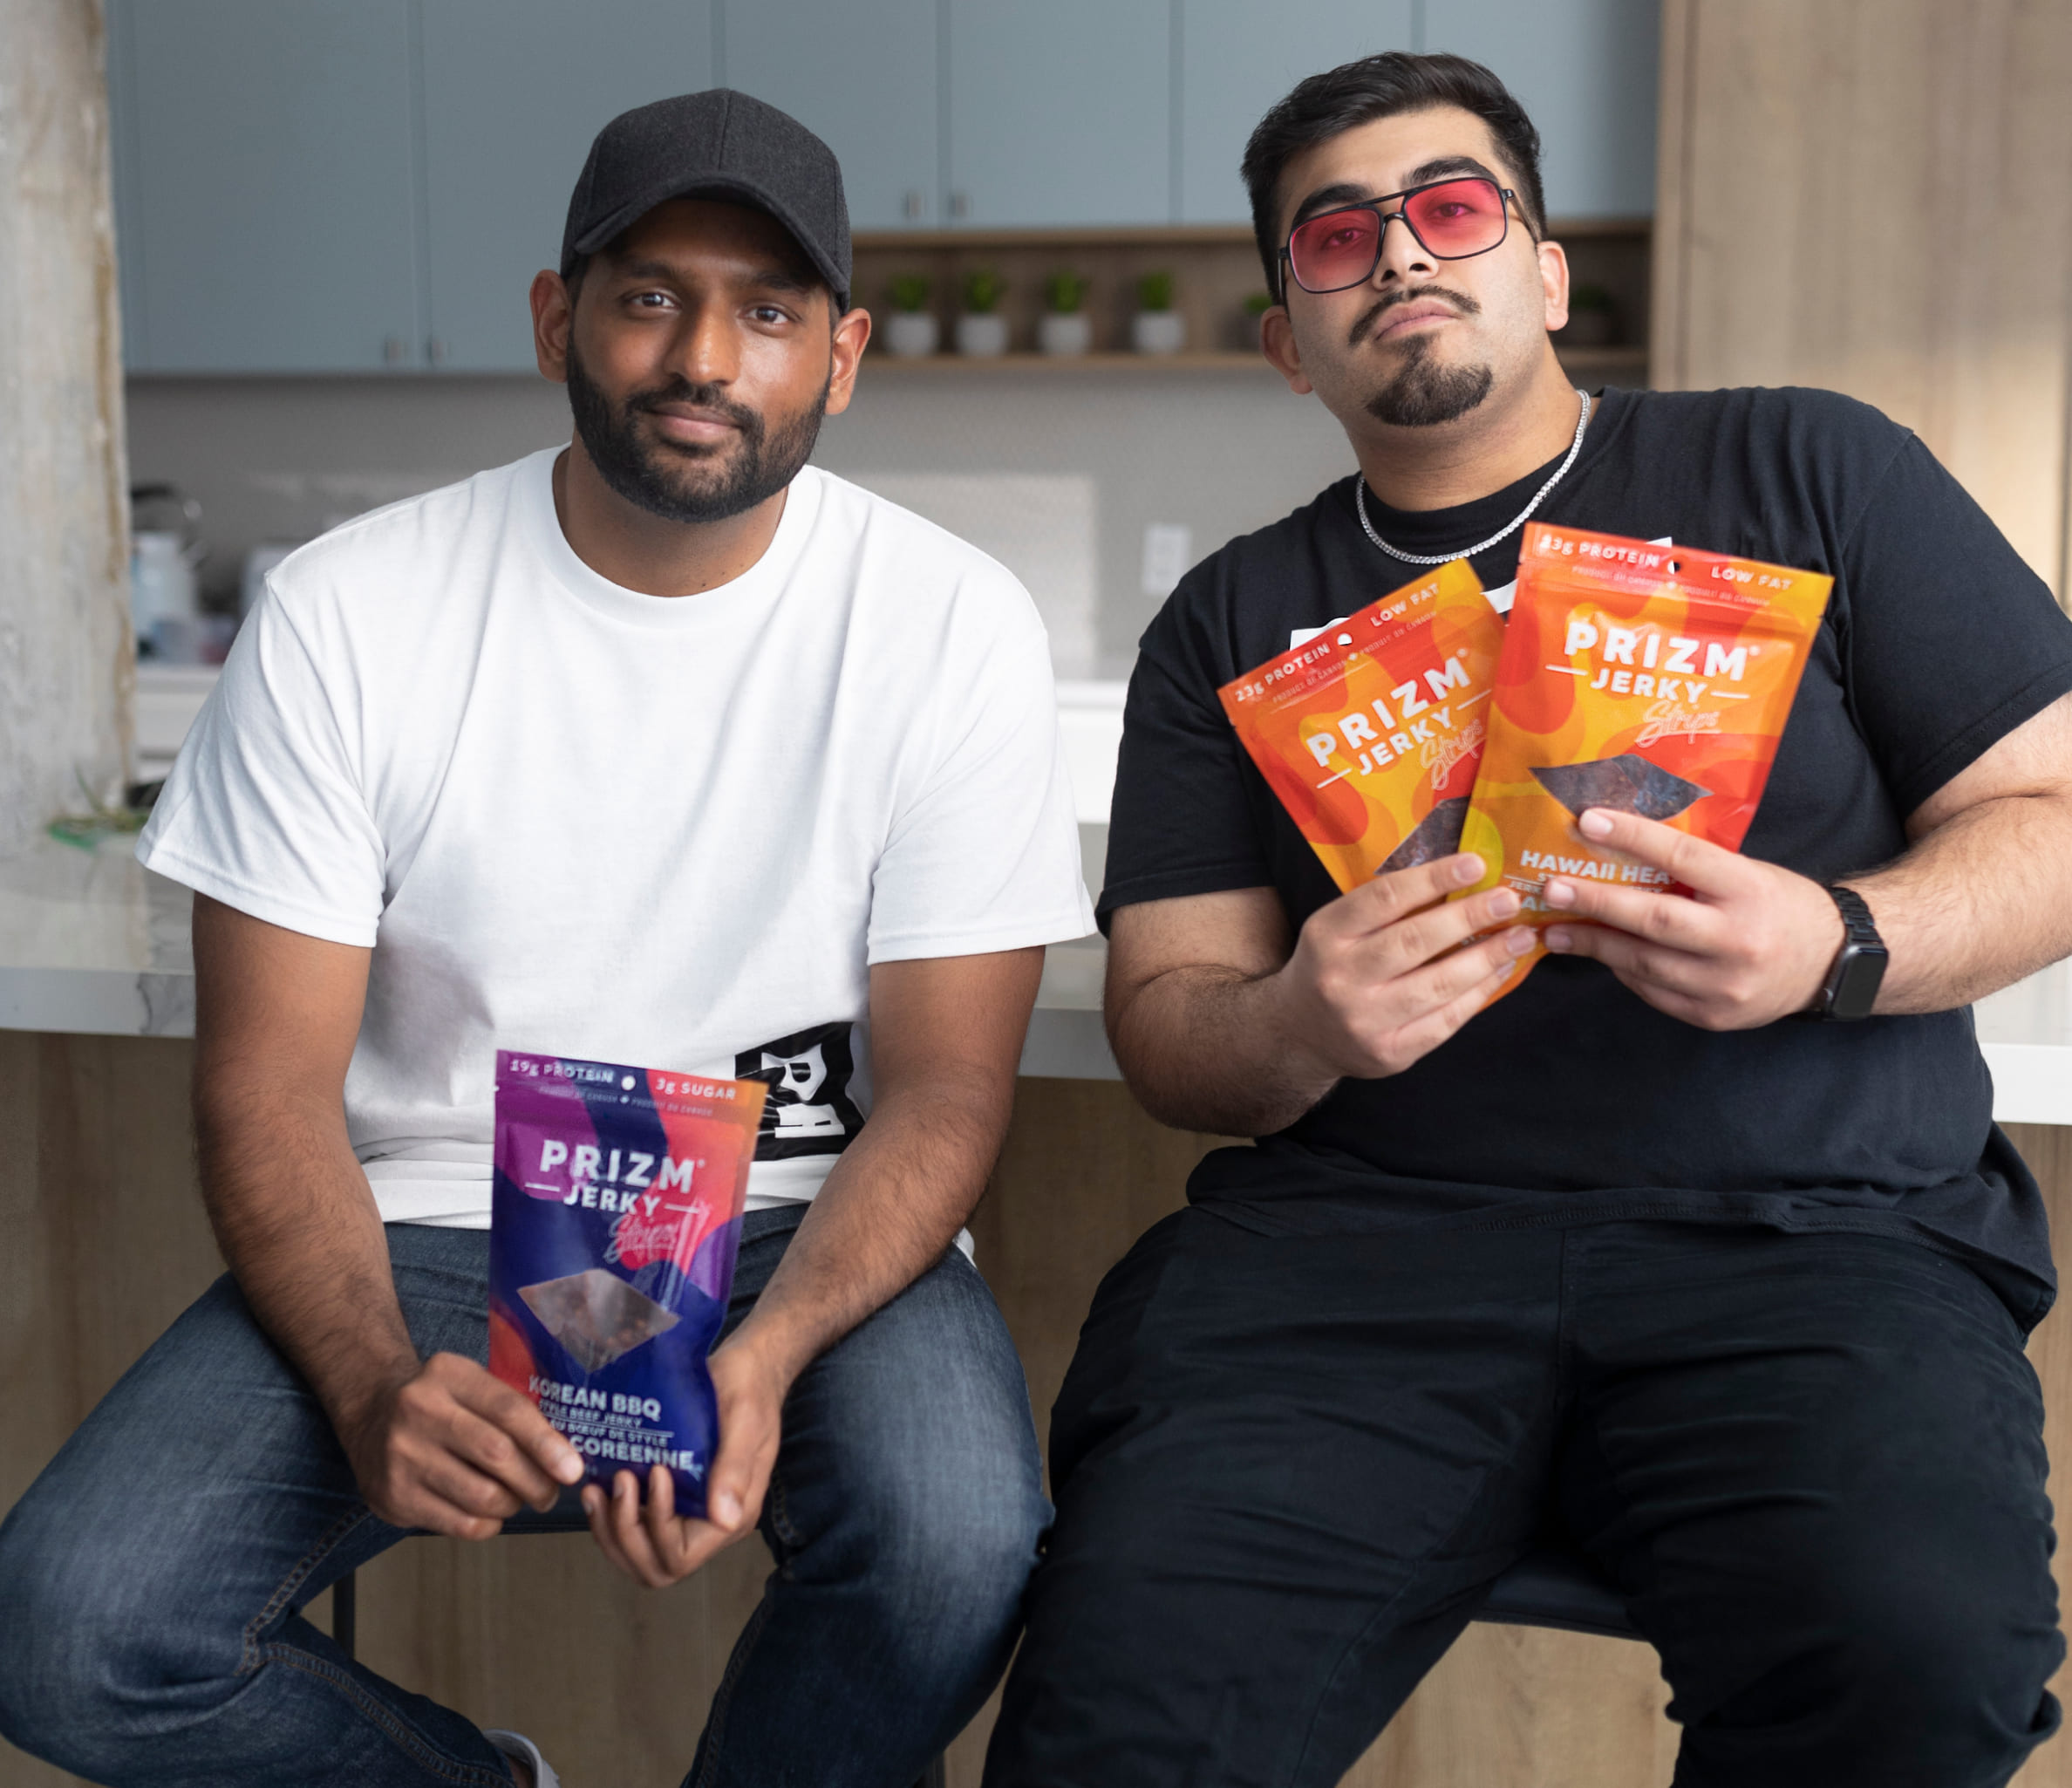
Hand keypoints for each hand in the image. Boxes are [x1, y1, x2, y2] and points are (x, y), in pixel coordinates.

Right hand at [334, 1351, 583, 1540]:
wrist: (370, 1412)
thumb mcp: (469, 1382)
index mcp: (449, 1375)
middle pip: (498, 1455)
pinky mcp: (393, 1496)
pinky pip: (459, 1523)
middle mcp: (420, 1411)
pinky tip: (491, 1514)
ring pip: (481, 1495)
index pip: (509, 1411)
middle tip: (551, 1492)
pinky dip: (487, 1525)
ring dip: (513, 1505)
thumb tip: (564, 1453)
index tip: (573, 1469)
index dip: (547, 1443)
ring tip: (519, 1499)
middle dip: (537, 1481)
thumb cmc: (439, 1401)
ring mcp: (403, 1456)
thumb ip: (511, 1408)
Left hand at [582, 1334, 787, 1588]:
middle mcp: (709, 1524)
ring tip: (595, 1489)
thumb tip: (725, 1519)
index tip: (654, 1474)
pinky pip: (635, 1527)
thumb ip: (735, 1469)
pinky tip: (597, 1483)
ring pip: (639, 1554)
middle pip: (655, 1567)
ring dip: (611, 1530)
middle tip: (616, 1485)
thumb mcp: (745, 1421)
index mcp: (733, 1515)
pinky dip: (610, 1516)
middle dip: (625, 1534)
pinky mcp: (671, 1496)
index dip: (658, 1526)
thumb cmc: (748, 1387)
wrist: (748, 1364)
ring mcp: (688, 1512)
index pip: (682, 1555)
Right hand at [1270, 852, 1536, 1079]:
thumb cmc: (1331, 966)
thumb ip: (1386, 908)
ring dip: (1486, 958)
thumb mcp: (1338, 929)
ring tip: (1520, 938)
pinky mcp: (1390, 1052)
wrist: (1300, 1033)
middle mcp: (1342, 977)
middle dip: (1469, 917)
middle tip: (1508, 900)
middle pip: (1415, 941)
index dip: (1433, 879)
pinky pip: (1445, 1020)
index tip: (1475, 863)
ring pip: (1438, 984)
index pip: (1384, 898)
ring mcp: (1365, 1020)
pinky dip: (1478, 994)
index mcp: (1326, 935)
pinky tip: (1499, 972)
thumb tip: (1461, 878)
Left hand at [1541, 807, 1845, 1028]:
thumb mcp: (1749, 872)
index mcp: (1749, 889)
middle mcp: (1739, 939)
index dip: (1632, 838)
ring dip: (1595, 945)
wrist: (1833, 963)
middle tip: (1551, 889)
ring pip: (1646, 963)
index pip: (1682, 858)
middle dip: (1596, 903)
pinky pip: (1654, 992)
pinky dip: (1624, 972)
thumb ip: (1694, 868)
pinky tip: (1602, 955)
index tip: (1587, 821)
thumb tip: (1621, 845)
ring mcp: (1726, 984)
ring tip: (1556, 930)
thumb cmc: (1778, 905)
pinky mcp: (1715, 1015)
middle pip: (1655, 919)